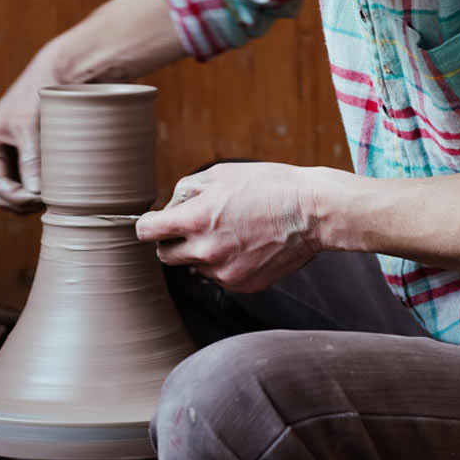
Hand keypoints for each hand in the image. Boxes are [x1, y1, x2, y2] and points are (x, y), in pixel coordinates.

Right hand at [0, 52, 60, 212]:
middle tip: (47, 202)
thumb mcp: (29, 127)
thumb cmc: (36, 96)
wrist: (53, 76)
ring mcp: (3, 156)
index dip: (16, 196)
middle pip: (0, 192)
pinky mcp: (19, 156)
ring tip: (52, 196)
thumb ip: (30, 159)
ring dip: (29, 198)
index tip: (39, 199)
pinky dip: (36, 189)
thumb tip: (35, 192)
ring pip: (12, 191)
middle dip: (21, 201)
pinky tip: (53, 188)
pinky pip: (24, 182)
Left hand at [135, 162, 320, 292]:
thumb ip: (187, 190)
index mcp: (196, 220)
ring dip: (202, 252)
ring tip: (231, 232)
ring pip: (195, 266)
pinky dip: (225, 263)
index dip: (149, 224)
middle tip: (194, 226)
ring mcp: (224, 272)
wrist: (313, 212)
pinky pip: (220, 277)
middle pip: (165, 256)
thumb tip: (171, 206)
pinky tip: (246, 245)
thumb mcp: (222, 174)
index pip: (146, 232)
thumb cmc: (269, 186)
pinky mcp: (243, 285)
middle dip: (172, 241)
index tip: (155, 222)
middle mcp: (205, 251)